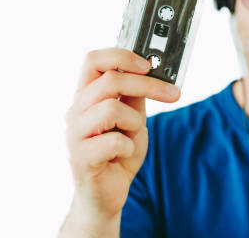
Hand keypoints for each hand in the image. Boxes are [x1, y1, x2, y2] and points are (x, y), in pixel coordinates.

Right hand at [64, 48, 180, 223]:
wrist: (107, 194)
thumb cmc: (119, 152)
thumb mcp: (133, 117)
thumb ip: (135, 94)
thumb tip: (149, 68)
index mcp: (87, 96)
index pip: (93, 60)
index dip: (121, 55)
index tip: (148, 64)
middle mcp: (76, 111)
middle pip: (109, 79)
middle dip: (148, 85)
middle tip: (173, 94)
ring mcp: (75, 134)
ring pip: (111, 108)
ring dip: (134, 121)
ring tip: (132, 135)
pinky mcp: (81, 158)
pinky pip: (113, 141)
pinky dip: (128, 148)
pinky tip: (123, 155)